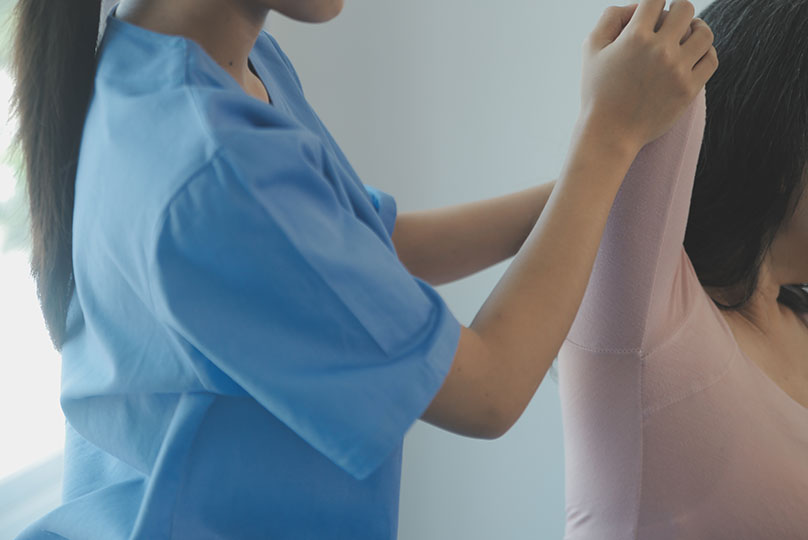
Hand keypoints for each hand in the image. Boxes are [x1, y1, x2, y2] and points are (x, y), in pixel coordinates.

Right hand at [580, 0, 717, 150]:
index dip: (652, 3)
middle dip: (676, 11)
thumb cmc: (597, 91)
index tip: (649, 16)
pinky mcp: (689, 89)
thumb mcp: (590, 50)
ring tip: (686, 36)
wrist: (609, 133)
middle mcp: (660, 50)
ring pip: (704, 32)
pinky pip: (711, 59)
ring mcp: (678, 70)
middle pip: (685, 8)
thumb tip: (635, 6)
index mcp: (635, 37)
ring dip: (695, 29)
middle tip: (669, 24)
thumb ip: (609, 18)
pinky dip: (705, 52)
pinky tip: (693, 55)